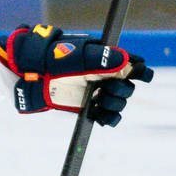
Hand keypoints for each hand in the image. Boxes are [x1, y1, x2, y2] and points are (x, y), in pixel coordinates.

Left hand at [7, 26, 152, 126]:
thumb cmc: (54, 59)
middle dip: (121, 90)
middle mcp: (106, 76)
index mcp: (107, 60)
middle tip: (105, 89)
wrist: (33, 76)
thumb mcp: (78, 56)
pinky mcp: (90, 107)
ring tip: (98, 100)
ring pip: (120, 103)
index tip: (142, 75)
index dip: (141, 71)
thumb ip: (102, 58)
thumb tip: (127, 61)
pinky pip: (109, 117)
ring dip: (113, 104)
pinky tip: (99, 114)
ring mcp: (98, 92)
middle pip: (129, 88)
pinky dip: (108, 118)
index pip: (134, 65)